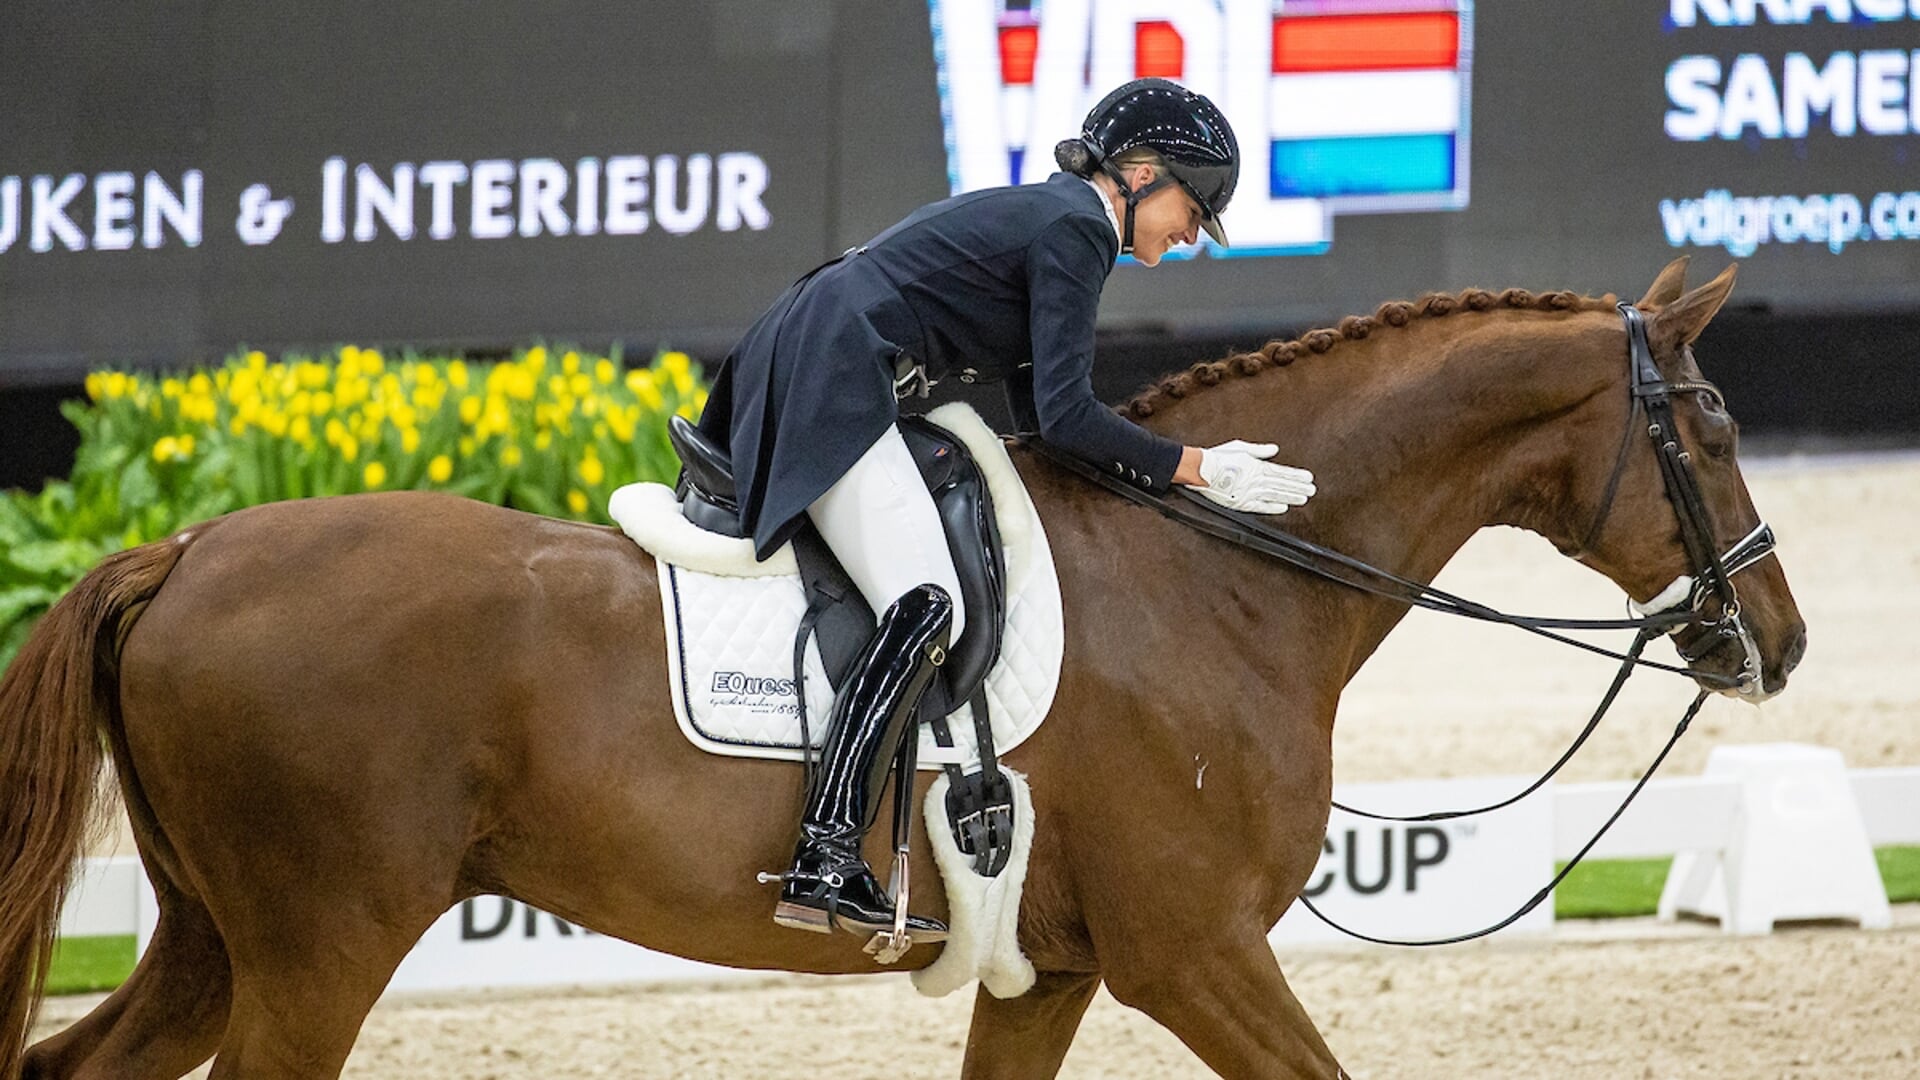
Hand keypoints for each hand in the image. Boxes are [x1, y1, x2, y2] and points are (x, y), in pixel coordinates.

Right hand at [1187, 440, 1314, 513]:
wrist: (1199, 469)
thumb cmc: (1217, 456)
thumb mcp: (1240, 447)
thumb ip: (1260, 450)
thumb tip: (1275, 450)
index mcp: (1256, 466)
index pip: (1281, 472)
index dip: (1296, 475)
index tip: (1309, 478)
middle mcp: (1255, 480)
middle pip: (1281, 484)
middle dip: (1298, 487)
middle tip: (1312, 490)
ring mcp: (1249, 492)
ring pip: (1275, 495)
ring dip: (1290, 497)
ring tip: (1303, 498)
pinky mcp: (1240, 503)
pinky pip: (1260, 507)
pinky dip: (1273, 508)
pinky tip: (1284, 508)